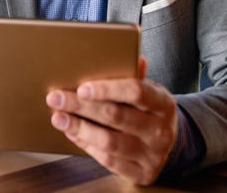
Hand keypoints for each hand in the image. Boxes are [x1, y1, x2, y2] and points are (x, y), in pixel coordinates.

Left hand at [45, 58, 177, 184]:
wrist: (169, 144)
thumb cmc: (148, 110)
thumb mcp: (147, 90)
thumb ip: (132, 74)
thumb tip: (120, 52)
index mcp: (163, 103)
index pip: (136, 91)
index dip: (107, 89)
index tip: (82, 87)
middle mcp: (160, 130)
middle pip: (116, 116)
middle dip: (81, 105)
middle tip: (56, 98)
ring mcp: (152, 154)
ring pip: (109, 142)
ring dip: (79, 128)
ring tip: (58, 117)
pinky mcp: (142, 173)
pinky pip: (108, 161)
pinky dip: (87, 145)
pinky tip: (72, 133)